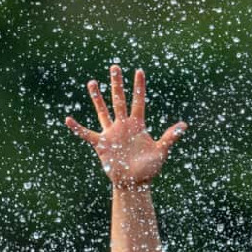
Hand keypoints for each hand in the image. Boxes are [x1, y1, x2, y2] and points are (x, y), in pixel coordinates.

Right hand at [64, 65, 184, 186]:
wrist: (134, 184)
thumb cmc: (149, 169)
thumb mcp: (161, 152)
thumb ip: (169, 137)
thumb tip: (184, 125)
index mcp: (138, 125)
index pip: (139, 101)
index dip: (139, 87)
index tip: (139, 71)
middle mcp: (123, 126)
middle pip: (119, 100)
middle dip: (117, 84)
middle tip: (115, 67)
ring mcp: (111, 133)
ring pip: (103, 111)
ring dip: (97, 98)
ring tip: (92, 82)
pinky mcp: (101, 144)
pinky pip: (86, 134)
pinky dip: (77, 128)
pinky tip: (68, 119)